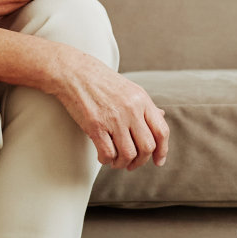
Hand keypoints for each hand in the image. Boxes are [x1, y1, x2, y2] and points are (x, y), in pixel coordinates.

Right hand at [50, 50, 168, 169]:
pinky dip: (107, 160)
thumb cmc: (101, 81)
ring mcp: (114, 118)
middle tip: (132, 164)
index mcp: (142, 100)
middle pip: (147, 147)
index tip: (158, 161)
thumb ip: (146, 105)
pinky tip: (103, 156)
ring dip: (122, 164)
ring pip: (128, 154)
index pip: (161, 131)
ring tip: (116, 162)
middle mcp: (131, 109)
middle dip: (141, 161)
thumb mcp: (129, 89)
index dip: (162, 151)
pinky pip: (108, 153)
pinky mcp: (96, 125)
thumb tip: (162, 117)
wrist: (74, 72)